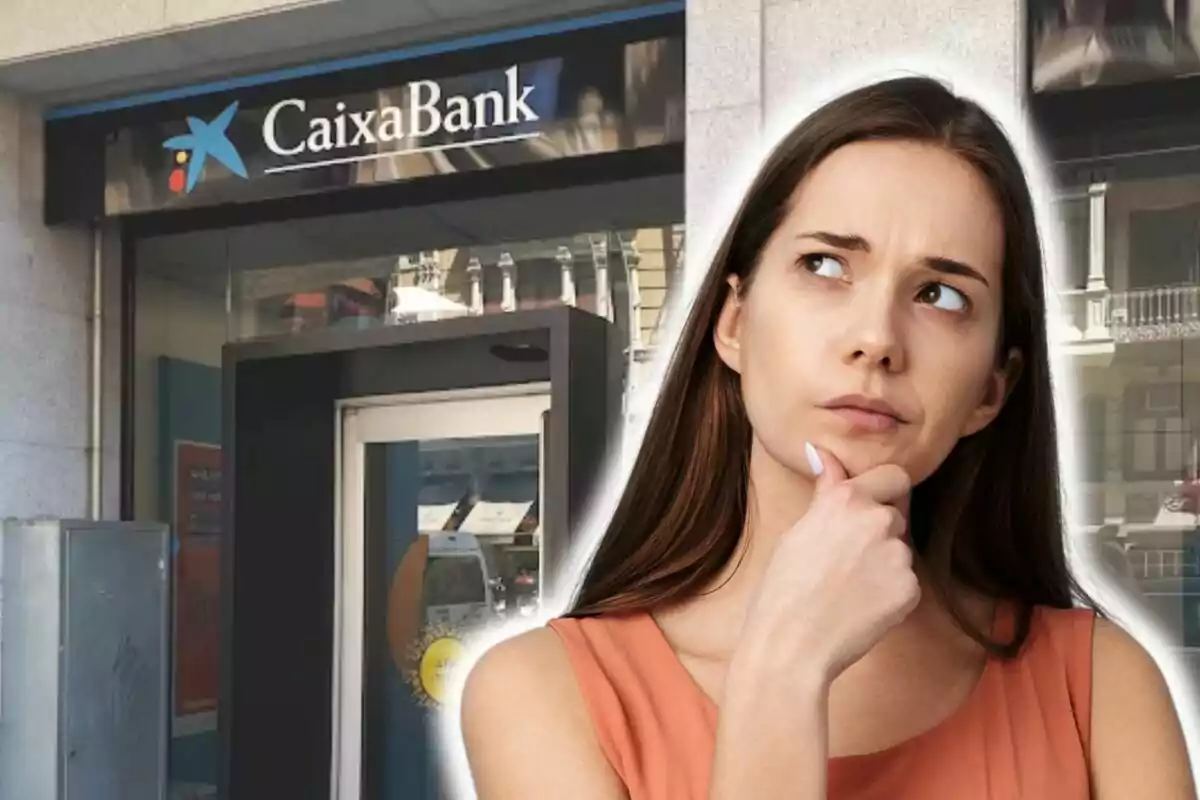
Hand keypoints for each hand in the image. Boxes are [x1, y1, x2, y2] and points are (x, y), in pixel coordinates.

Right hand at [733, 443, 918, 687]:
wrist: (792, 645)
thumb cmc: (781, 589)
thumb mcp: (797, 532)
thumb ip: (825, 493)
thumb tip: (823, 454)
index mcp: (845, 499)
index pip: (893, 476)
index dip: (884, 490)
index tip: (871, 505)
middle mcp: (877, 519)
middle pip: (895, 515)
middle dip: (878, 531)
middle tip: (845, 559)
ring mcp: (898, 555)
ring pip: (899, 551)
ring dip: (882, 563)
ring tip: (847, 589)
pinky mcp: (910, 589)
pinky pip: (904, 583)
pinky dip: (888, 594)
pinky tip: (859, 608)